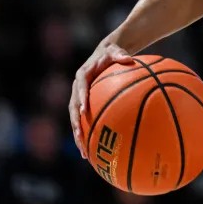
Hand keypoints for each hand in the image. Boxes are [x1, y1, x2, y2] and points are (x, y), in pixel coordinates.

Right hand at [69, 42, 134, 158]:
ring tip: (83, 152)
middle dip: (75, 124)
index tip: (83, 111)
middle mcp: (77, 88)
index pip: (80, 87)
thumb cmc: (112, 53)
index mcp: (83, 75)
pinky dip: (87, 133)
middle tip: (80, 137)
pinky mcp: (83, 104)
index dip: (81, 99)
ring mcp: (79, 98)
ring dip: (78, 135)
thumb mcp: (115, 51)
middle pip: (72, 108)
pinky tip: (94, 149)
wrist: (104, 53)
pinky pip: (84, 120)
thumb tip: (130, 58)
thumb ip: (120, 54)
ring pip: (75, 119)